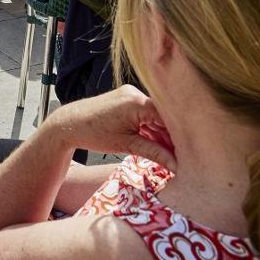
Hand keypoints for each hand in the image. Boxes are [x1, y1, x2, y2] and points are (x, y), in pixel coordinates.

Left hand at [50, 85, 175, 169]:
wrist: (69, 124)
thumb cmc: (94, 134)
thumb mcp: (127, 145)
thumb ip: (154, 153)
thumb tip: (177, 166)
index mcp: (136, 102)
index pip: (168, 116)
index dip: (180, 134)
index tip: (190, 150)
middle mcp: (135, 93)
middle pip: (163, 115)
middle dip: (172, 134)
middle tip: (182, 154)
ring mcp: (130, 94)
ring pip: (155, 114)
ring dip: (162, 132)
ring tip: (170, 152)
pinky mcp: (126, 98)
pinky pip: (145, 112)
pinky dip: (151, 126)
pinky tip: (156, 142)